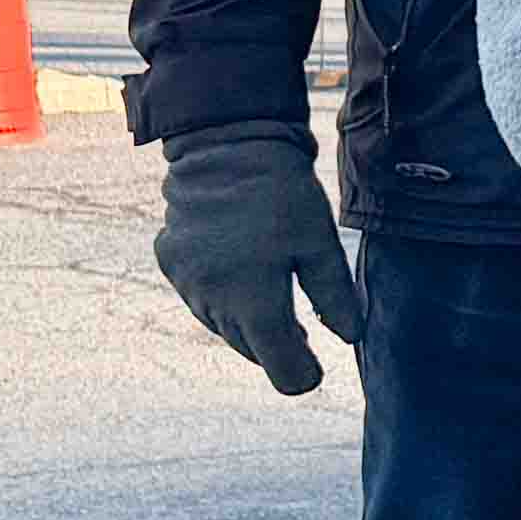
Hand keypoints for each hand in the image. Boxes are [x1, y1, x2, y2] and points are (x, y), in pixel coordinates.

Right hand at [154, 125, 360, 395]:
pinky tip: (239, 274)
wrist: (225, 145)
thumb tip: (350, 338)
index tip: (315, 367)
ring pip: (223, 327)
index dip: (303, 374)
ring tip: (273, 303)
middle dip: (277, 347)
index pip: (282, 371)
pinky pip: (200, 298)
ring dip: (248, 323)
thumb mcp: (320, 245)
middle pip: (252, 350)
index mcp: (254, 303)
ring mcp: (186, 283)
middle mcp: (213, 301)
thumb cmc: (282, 195)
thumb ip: (335, 299)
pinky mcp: (170, 262)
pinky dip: (221, 297)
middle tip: (303, 338)